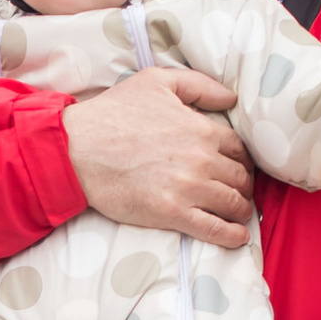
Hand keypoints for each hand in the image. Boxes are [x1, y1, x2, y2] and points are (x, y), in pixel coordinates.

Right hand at [62, 67, 253, 244]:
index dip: (241, 159)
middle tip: (238, 191)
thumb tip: (230, 99)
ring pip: (232, 204)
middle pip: (240, 178)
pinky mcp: (172, 213)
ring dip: (240, 210)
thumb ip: (198, 85)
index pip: (239, 149)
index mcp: (202, 129)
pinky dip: (231, 235)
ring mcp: (189, 188)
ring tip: (238, 213)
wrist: (77, 149)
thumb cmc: (113, 113)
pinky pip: (214, 229)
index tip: (237, 167)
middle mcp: (202, 160)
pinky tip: (238, 238)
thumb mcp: (156, 82)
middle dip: (243, 186)